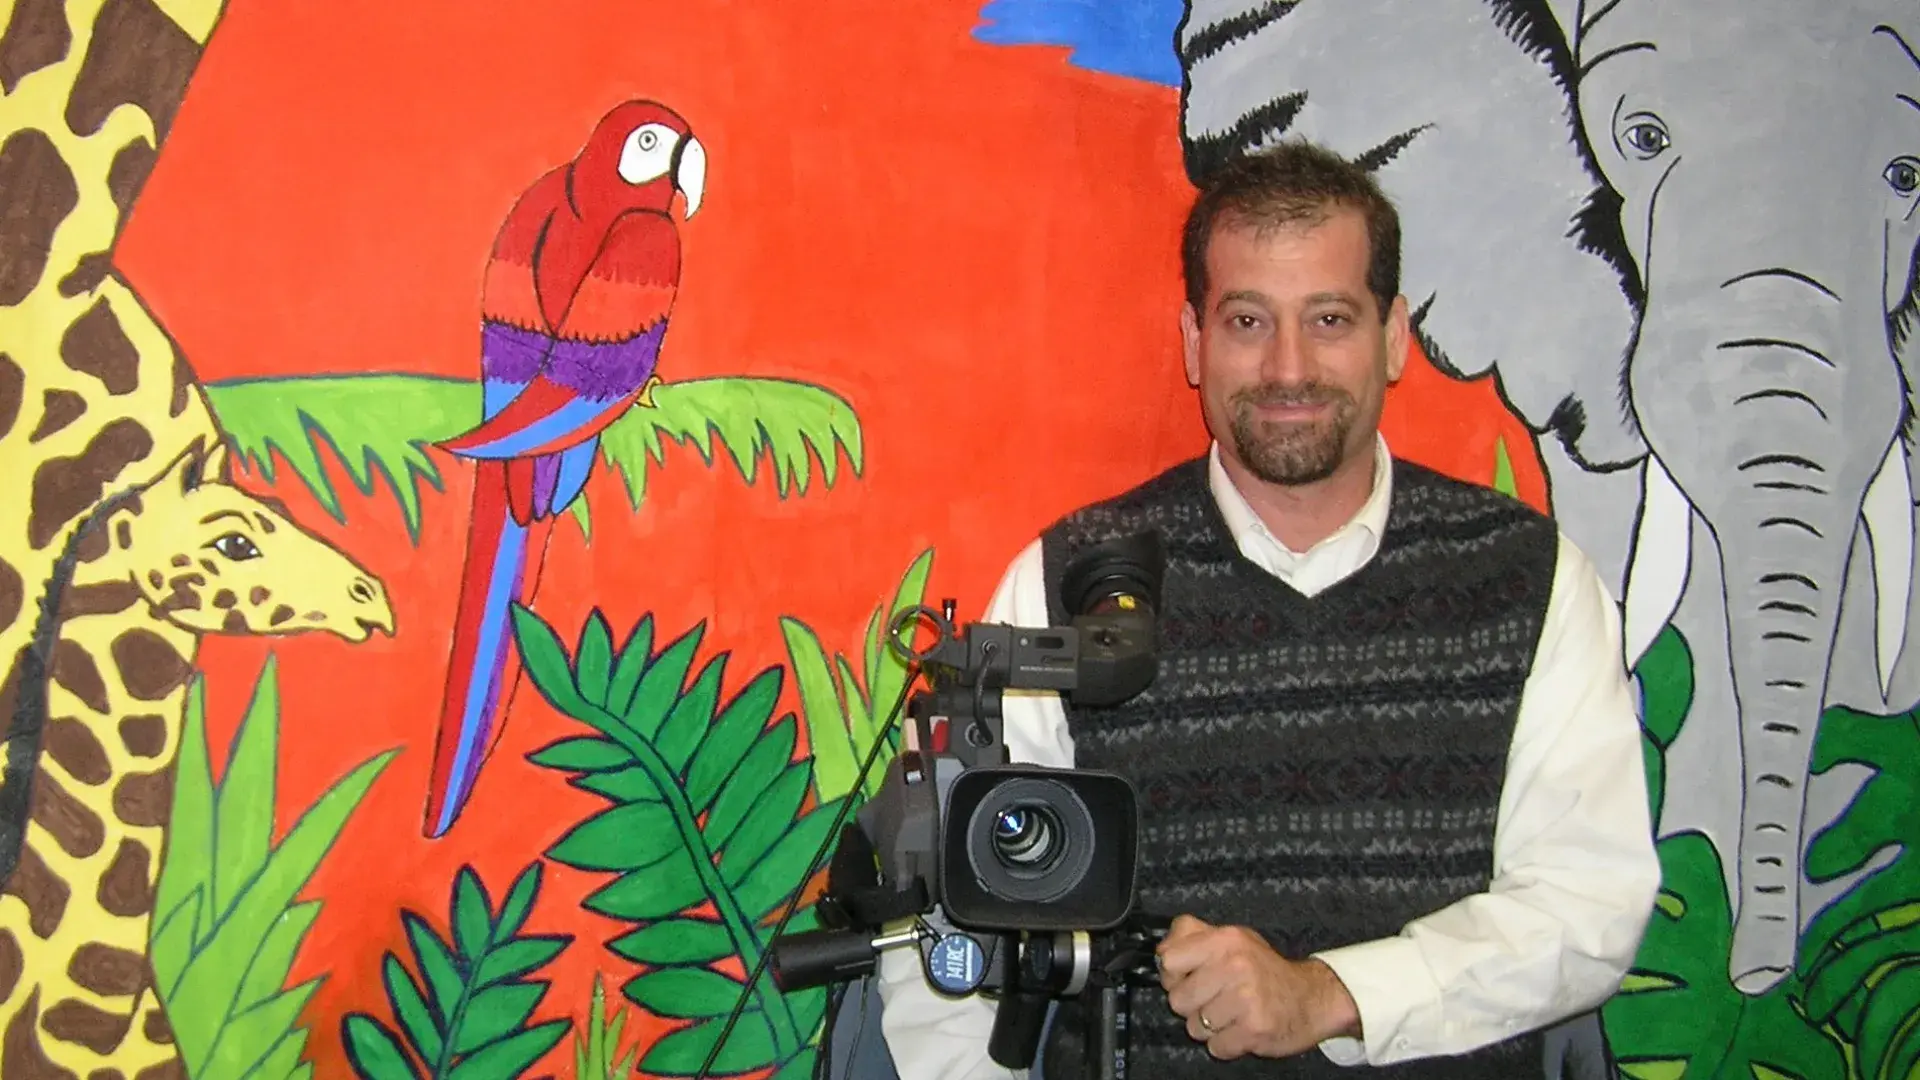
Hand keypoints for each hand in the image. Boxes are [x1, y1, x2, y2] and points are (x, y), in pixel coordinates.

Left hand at [1155, 914, 1361, 1059]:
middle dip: (1191, 1005)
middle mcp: (1234, 966)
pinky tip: (1240, 1029)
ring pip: (1194, 1027)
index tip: (1187, 977)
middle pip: (1177, 999)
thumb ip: (1195, 937)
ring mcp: (1245, 999)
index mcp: (1225, 940)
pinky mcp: (1254, 1030)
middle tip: (1214, 999)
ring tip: (1230, 1015)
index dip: (1173, 974)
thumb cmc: (1266, 970)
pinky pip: (1216, 1047)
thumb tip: (1161, 950)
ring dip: (1209, 1027)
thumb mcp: (1234, 939)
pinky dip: (1226, 1045)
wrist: (1313, 998)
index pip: (1169, 959)